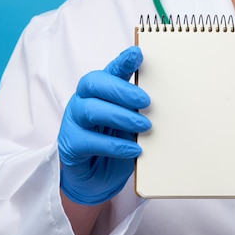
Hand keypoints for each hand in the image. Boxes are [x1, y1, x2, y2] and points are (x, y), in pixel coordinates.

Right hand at [58, 46, 150, 205]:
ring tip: (144, 126)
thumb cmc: (117, 145)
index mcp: (100, 91)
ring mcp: (73, 122)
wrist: (97, 180)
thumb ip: (139, 110)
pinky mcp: (70, 145)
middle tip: (146, 101)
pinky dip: (114, 146)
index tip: (138, 54)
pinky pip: (89, 141)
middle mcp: (83, 101)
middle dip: (121, 90)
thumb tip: (164, 102)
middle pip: (94, 83)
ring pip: (90, 109)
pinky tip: (134, 150)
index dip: (122, 61)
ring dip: (120, 116)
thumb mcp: (132, 125)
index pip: (109, 70)